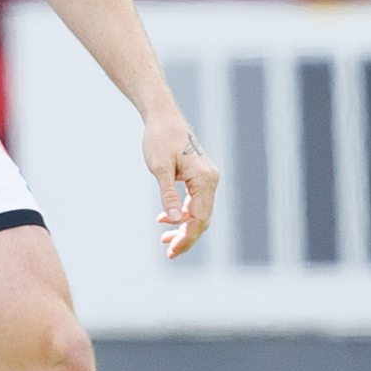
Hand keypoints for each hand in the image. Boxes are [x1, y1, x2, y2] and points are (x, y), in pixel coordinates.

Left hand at [143, 115, 218, 259]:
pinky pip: (195, 202)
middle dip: (186, 237)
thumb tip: (173, 219)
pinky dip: (183, 214)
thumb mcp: (159, 168)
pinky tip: (165, 219)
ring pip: (199, 212)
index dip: (186, 237)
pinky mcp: (200, 176)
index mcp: (204, 179)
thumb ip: (167, 194)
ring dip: (184, 227)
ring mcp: (207, 178)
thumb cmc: (160, 139)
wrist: (164, 117)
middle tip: (168, 253)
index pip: (199, 218)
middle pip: (202, 218)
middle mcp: (211, 180)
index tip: (171, 251)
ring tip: (164, 240)